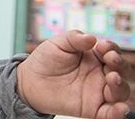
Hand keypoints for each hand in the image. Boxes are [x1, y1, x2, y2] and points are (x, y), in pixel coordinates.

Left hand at [17, 30, 131, 118]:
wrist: (29, 81)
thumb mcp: (58, 44)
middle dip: (120, 64)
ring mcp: (98, 92)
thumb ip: (74, 39)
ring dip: (121, 86)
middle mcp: (100, 74)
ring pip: (120, 91)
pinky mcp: (92, 108)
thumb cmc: (45, 60)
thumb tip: (92, 38)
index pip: (112, 52)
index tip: (103, 46)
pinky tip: (120, 108)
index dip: (111, 49)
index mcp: (95, 57)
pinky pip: (110, 113)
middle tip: (111, 60)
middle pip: (121, 71)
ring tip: (112, 79)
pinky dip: (118, 112)